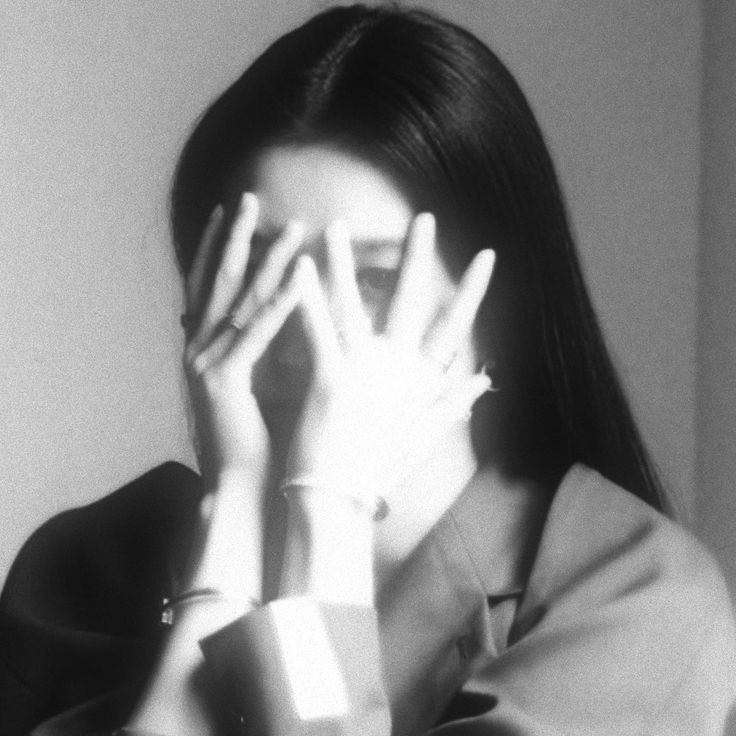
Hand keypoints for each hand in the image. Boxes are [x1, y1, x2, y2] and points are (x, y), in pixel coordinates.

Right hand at [183, 193, 302, 489]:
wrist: (243, 490)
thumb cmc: (260, 442)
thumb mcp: (261, 385)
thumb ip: (268, 350)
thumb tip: (295, 319)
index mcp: (205, 351)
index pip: (209, 287)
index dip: (216, 248)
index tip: (229, 213)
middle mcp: (198, 351)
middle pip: (218, 281)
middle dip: (234, 237)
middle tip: (248, 198)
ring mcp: (206, 364)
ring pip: (239, 299)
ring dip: (266, 259)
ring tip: (289, 225)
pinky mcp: (224, 380)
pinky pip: (258, 331)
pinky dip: (282, 299)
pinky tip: (302, 271)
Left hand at [286, 214, 494, 516]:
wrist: (340, 502)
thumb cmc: (377, 472)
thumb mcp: (423, 438)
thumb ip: (453, 404)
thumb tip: (485, 380)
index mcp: (420, 383)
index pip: (454, 329)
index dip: (472, 291)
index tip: (486, 256)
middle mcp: (397, 371)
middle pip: (413, 304)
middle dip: (419, 258)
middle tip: (424, 218)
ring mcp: (364, 373)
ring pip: (357, 306)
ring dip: (347, 263)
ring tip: (335, 225)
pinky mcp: (329, 380)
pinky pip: (317, 329)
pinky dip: (307, 296)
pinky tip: (297, 263)